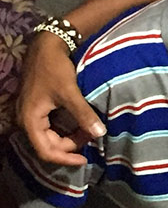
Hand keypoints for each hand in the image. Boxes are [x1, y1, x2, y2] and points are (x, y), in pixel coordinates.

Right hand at [15, 32, 103, 165]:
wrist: (45, 47)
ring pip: (51, 136)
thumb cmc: (54, 69)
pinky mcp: (38, 108)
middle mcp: (27, 120)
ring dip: (70, 137)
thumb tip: (100, 133)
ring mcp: (31, 115)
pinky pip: (51, 127)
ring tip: (89, 129)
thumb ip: (83, 114)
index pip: (46, 151)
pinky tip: (81, 123)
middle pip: (48, 145)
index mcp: (30, 120)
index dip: (65, 158)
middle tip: (92, 137)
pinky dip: (67, 128)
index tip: (84, 160)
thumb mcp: (70, 92)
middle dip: (71, 145)